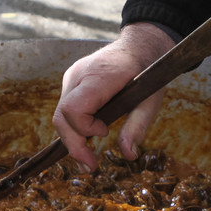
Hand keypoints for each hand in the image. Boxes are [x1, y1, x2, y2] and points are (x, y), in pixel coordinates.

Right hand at [52, 23, 175, 170]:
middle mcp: (79, 75)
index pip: (73, 108)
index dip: (84, 128)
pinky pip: (65, 108)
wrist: (139, 45)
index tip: (105, 133)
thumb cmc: (148, 71)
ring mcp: (72, 77)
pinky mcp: (71, 82)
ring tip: (88, 158)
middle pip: (61, 116)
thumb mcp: (151, 100)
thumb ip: (137, 126)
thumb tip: (128, 155)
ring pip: (60, 114)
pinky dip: (74, 125)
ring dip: (72, 137)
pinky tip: (88, 135)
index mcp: (100, 76)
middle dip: (73, 144)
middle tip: (90, 166)